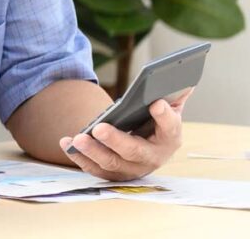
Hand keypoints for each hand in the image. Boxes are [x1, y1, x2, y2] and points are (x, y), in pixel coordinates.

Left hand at [59, 89, 192, 180]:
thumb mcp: (168, 107)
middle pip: (133, 151)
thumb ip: (175, 93)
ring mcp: (131, 168)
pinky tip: (66, 142)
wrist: (147, 147)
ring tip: (77, 138)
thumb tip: (182, 76)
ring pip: (111, 163)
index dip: (164, 117)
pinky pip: (94, 168)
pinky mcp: (112, 173)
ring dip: (92, 152)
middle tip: (99, 128)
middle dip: (116, 140)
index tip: (156, 103)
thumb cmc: (155, 123)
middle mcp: (151, 158)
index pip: (170, 128)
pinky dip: (79, 157)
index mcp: (169, 138)